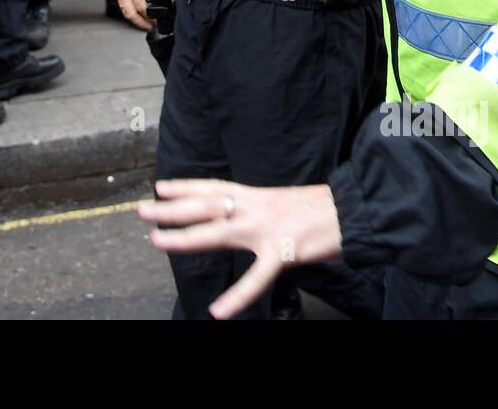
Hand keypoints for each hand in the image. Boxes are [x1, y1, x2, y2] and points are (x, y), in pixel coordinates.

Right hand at [113, 0, 152, 30]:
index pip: (142, 9)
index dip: (151, 18)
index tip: (157, 22)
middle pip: (133, 15)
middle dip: (143, 24)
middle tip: (152, 27)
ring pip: (127, 14)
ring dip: (136, 22)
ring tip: (146, 25)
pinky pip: (124, 9)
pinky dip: (131, 15)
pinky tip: (137, 17)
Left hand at [138, 180, 342, 319]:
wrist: (354, 211)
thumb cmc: (321, 209)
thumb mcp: (283, 201)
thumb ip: (260, 209)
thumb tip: (242, 215)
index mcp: (257, 195)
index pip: (214, 187)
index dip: (186, 187)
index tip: (160, 187)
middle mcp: (256, 207)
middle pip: (206, 206)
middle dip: (172, 209)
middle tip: (143, 211)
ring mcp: (267, 229)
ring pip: (217, 232)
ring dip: (185, 238)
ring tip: (158, 242)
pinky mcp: (283, 252)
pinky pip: (256, 278)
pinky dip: (237, 297)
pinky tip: (218, 311)